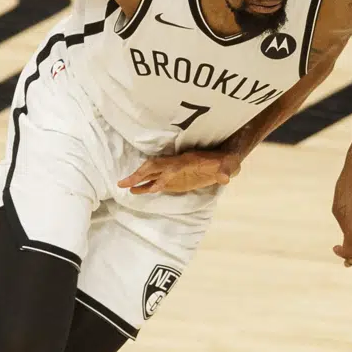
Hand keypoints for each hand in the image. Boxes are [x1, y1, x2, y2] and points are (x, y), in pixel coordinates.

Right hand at [117, 150, 240, 194]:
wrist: (226, 160)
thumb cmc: (228, 162)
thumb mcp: (230, 166)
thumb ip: (226, 170)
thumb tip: (225, 177)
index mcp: (188, 161)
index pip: (169, 167)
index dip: (159, 174)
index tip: (150, 185)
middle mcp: (177, 165)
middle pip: (154, 168)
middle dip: (138, 175)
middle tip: (122, 183)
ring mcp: (175, 172)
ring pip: (152, 174)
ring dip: (138, 180)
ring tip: (123, 187)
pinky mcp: (176, 180)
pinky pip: (158, 183)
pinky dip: (146, 187)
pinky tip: (136, 191)